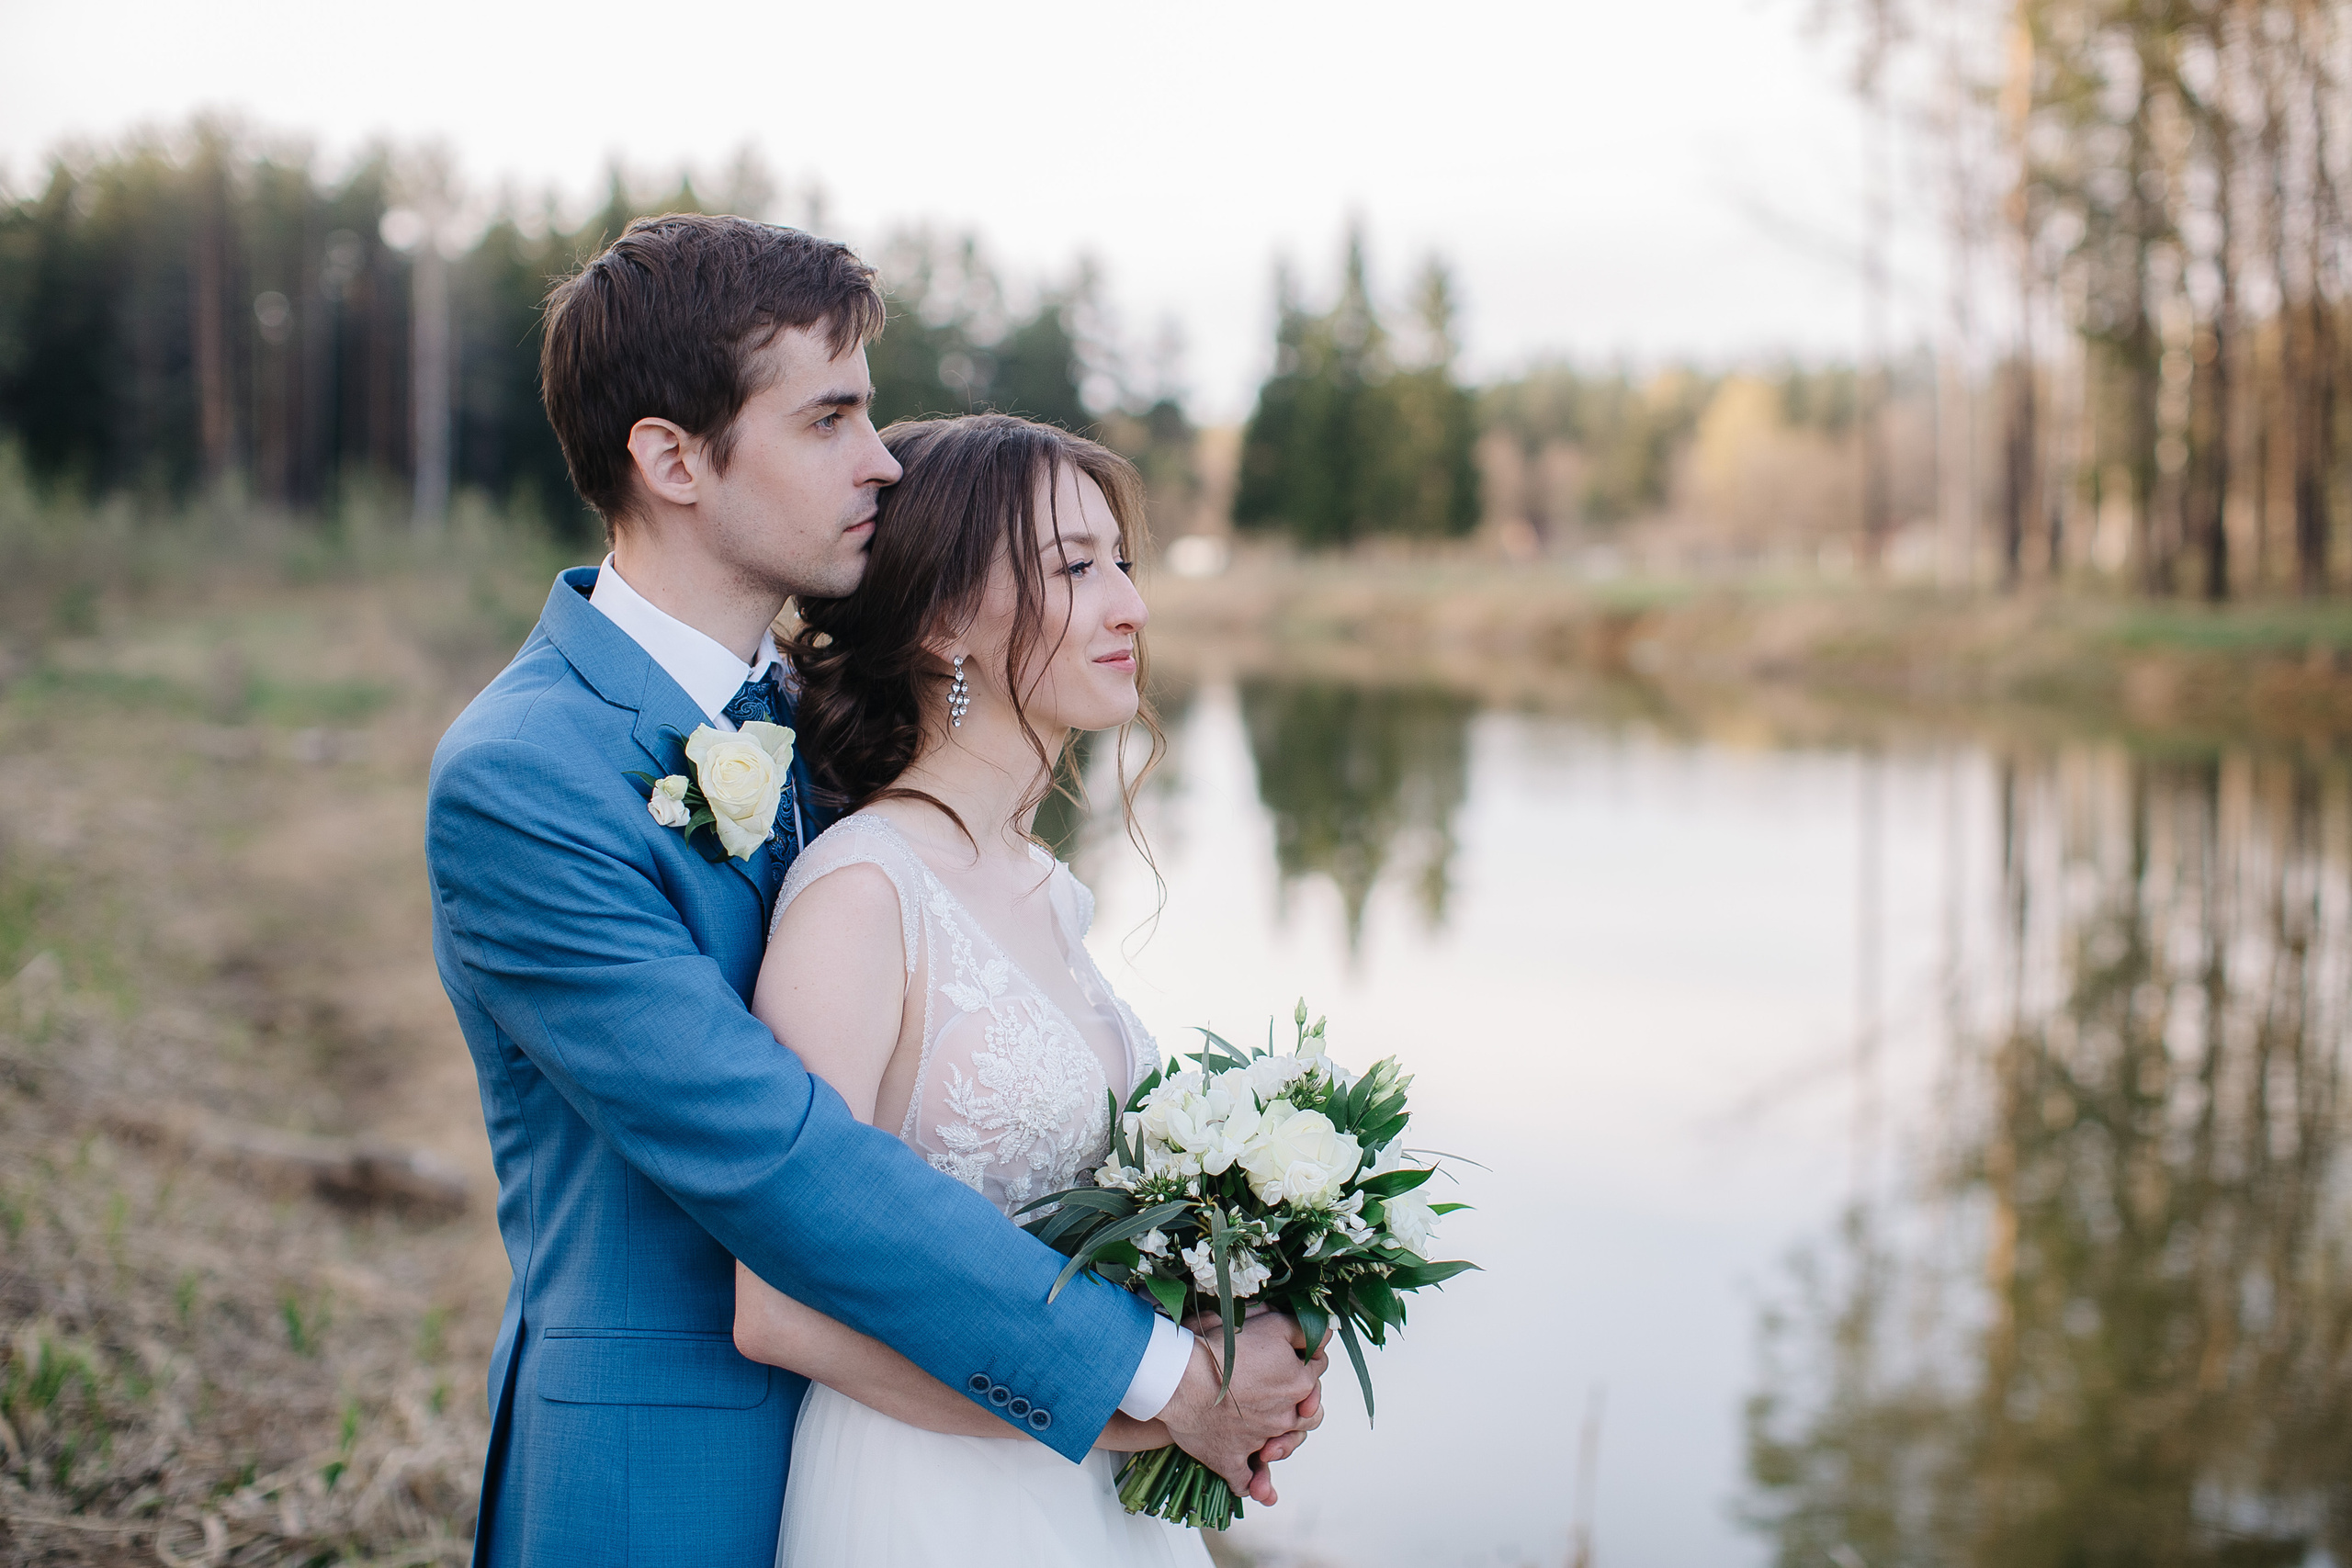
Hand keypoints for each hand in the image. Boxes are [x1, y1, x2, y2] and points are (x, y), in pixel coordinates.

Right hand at [1157, 1313, 1327, 1503]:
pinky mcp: (1231, 1460)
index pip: (1316, 1374)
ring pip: (1282, 1448)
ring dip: (1281, 1446)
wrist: (1179, 1376)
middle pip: (1308, 1416)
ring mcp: (1259, 1441)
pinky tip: (1260, 1490)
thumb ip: (1299, 1327)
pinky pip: (1246, 1481)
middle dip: (1302, 1409)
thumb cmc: (1219, 1347)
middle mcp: (1284, 1415)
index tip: (1290, 1361)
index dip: (1304, 1365)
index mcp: (1298, 1383)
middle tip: (1284, 1399)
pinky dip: (1255, 1485)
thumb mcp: (1268, 1322)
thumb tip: (1321, 1332)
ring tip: (1271, 1444)